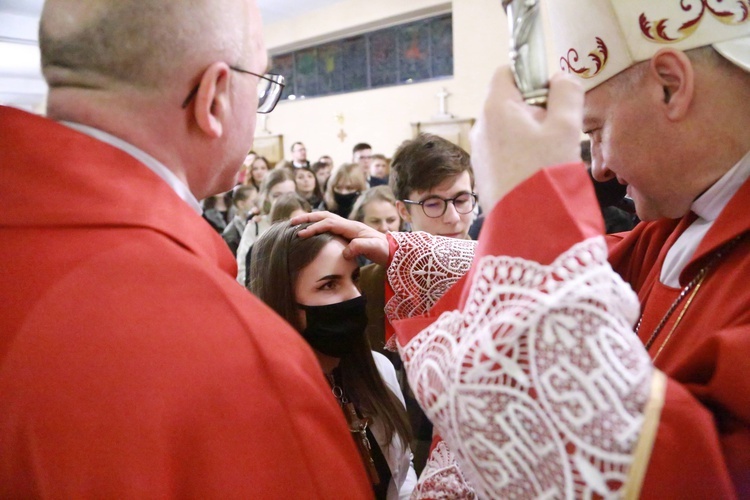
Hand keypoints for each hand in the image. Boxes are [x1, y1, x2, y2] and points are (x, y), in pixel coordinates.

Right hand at [290, 211, 389, 265]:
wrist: (392, 250)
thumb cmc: (383, 250)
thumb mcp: (373, 249)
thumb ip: (359, 248)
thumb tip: (345, 251)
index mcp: (352, 227)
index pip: (328, 223)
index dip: (314, 228)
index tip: (301, 234)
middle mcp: (348, 224)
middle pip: (324, 216)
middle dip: (307, 218)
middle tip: (292, 222)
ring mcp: (348, 228)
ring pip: (326, 219)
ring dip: (311, 220)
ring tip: (297, 224)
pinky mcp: (348, 233)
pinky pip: (329, 226)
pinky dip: (318, 225)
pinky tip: (311, 232)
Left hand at [469, 67, 583, 210]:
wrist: (526, 223)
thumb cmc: (544, 173)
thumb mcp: (566, 126)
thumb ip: (567, 92)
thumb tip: (561, 78)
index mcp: (496, 108)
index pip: (507, 71)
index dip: (531, 77)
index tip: (550, 96)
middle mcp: (481, 127)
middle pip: (509, 102)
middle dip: (534, 110)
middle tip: (554, 131)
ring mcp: (479, 151)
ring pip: (507, 128)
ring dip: (529, 134)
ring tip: (546, 156)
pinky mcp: (483, 172)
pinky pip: (503, 151)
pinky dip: (520, 154)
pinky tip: (535, 171)